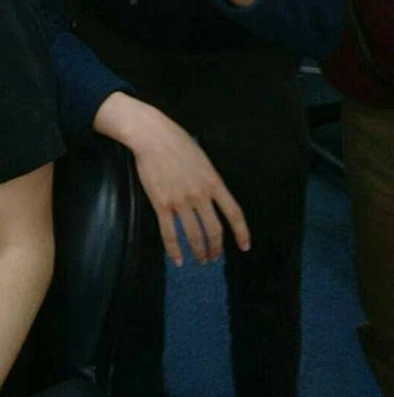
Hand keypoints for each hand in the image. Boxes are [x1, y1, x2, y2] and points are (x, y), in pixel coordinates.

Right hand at [95, 94, 249, 265]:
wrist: (152, 136)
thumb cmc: (176, 142)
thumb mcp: (202, 159)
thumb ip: (209, 179)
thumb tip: (213, 196)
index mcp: (213, 182)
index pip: (234, 212)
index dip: (241, 232)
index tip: (244, 247)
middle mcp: (200, 194)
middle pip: (214, 230)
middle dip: (216, 248)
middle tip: (214, 257)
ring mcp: (180, 200)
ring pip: (194, 235)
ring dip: (199, 252)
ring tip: (200, 260)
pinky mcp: (162, 204)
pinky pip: (170, 233)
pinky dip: (174, 250)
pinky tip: (178, 260)